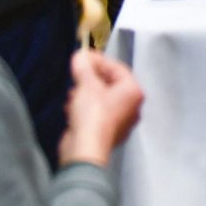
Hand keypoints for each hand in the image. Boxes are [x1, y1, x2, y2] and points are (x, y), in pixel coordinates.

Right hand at [58, 48, 143, 168]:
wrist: (85, 151)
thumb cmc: (92, 113)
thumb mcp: (86, 84)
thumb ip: (84, 67)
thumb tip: (80, 55)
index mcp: (134, 92)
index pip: (117, 68)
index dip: (99, 60)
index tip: (83, 56)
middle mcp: (132, 107)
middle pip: (109, 84)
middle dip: (91, 78)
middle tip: (77, 73)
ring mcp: (120, 123)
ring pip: (101, 100)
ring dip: (85, 94)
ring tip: (72, 92)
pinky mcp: (106, 135)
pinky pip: (97, 114)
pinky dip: (85, 109)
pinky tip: (71, 108)